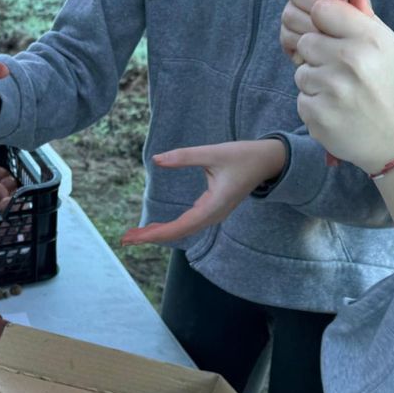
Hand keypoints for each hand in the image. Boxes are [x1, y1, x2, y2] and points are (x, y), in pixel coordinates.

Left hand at [120, 139, 288, 245]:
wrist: (268, 161)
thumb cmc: (242, 156)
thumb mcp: (213, 153)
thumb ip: (184, 156)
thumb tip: (157, 159)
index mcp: (214, 205)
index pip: (180, 226)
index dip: (156, 233)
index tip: (135, 238)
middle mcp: (213, 215)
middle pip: (178, 232)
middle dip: (152, 236)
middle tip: (125, 240)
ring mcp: (213, 214)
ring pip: (183, 229)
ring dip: (159, 233)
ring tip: (134, 236)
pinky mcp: (212, 209)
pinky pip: (188, 223)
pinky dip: (169, 227)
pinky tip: (154, 228)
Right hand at [281, 0, 372, 64]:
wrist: (362, 75)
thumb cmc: (369, 45)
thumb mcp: (369, 22)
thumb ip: (360, 1)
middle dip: (313, 4)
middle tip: (331, 21)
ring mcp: (296, 14)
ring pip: (290, 13)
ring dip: (311, 29)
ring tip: (331, 41)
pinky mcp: (289, 37)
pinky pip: (287, 35)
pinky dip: (303, 45)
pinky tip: (319, 54)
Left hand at [293, 0, 393, 172]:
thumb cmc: (393, 88)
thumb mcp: (389, 47)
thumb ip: (362, 16)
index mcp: (370, 39)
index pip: (322, 8)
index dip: (321, 20)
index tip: (330, 32)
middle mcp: (351, 61)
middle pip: (306, 40)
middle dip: (318, 55)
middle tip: (341, 71)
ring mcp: (333, 90)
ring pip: (301, 71)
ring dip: (316, 82)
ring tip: (344, 94)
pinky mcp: (318, 115)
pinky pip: (301, 99)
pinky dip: (315, 106)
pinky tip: (338, 112)